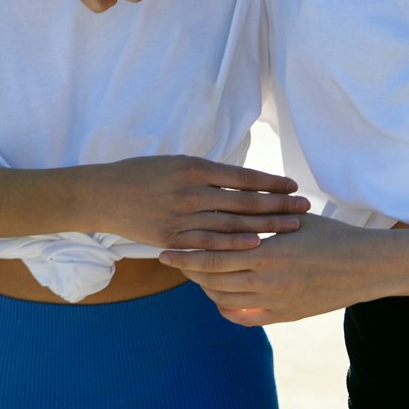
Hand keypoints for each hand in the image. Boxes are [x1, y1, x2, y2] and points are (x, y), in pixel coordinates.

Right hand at [80, 157, 307, 251]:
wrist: (103, 194)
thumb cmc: (141, 174)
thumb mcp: (175, 164)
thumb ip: (206, 174)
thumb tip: (241, 182)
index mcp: (193, 168)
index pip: (242, 176)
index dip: (271, 182)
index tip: (293, 186)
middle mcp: (191, 191)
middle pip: (244, 200)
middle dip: (278, 204)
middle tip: (305, 207)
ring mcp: (182, 216)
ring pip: (232, 222)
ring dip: (265, 225)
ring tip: (291, 227)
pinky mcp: (173, 237)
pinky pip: (210, 242)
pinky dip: (235, 243)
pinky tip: (256, 244)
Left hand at [159, 215, 408, 325]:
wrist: (366, 267)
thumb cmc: (331, 235)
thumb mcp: (293, 219)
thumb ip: (258, 216)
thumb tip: (225, 203)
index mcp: (266, 253)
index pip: (212, 257)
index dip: (185, 255)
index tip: (164, 249)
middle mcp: (267, 282)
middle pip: (212, 280)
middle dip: (189, 270)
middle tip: (173, 259)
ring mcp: (275, 303)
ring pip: (224, 299)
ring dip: (206, 287)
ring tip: (195, 273)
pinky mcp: (285, 317)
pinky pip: (245, 317)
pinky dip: (227, 307)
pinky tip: (220, 296)